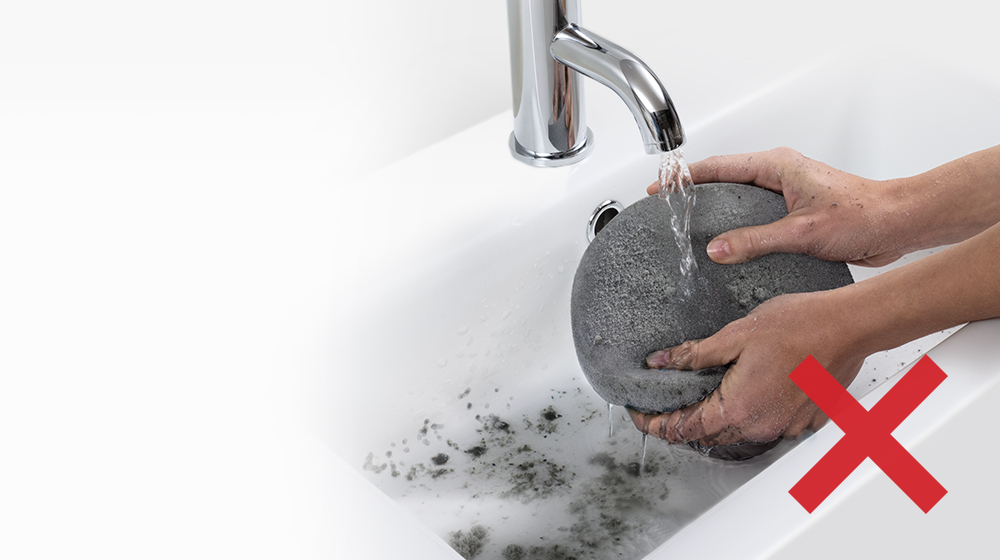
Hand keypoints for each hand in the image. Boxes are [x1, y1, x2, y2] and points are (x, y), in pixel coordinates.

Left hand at [628, 290, 865, 446]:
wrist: (850, 326)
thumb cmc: (800, 326)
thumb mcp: (735, 334)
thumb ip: (694, 354)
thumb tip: (660, 362)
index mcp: (738, 408)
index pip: (683, 428)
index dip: (655, 423)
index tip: (640, 415)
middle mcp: (760, 425)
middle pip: (706, 435)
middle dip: (680, 421)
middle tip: (661, 402)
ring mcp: (784, 426)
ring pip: (735, 431)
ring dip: (712, 418)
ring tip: (696, 393)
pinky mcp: (801, 420)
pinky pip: (763, 423)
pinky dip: (745, 411)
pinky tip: (741, 387)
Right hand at [646, 147, 912, 266]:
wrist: (897, 224)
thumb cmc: (863, 214)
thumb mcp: (801, 232)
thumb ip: (755, 240)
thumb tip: (717, 249)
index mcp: (777, 166)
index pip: (718, 166)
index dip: (686, 177)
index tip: (662, 186)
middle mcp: (779, 175)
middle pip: (724, 178)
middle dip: (694, 191)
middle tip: (669, 207)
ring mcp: (786, 193)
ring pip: (739, 198)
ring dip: (716, 210)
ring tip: (690, 226)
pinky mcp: (794, 212)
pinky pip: (754, 216)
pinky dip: (737, 226)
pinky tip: (728, 245)